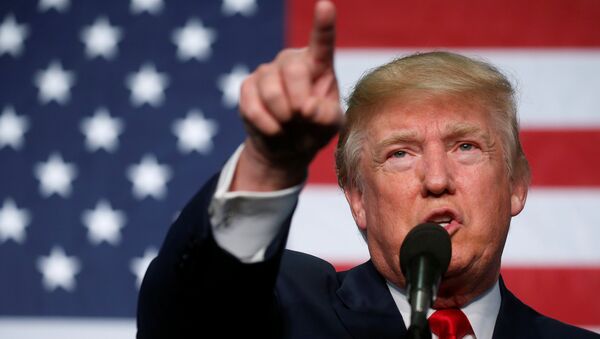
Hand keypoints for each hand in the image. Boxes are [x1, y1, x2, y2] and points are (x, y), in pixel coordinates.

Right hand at [232, 0, 341, 190]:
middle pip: (294, 71)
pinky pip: (253, 107)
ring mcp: (267, 72)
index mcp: (319, 64)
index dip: (323, 23)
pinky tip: (275, 130)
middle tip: (303, 118)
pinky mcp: (247, 87)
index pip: (322, 41)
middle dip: (299, 101)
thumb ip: (327, 116)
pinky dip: (267, 126)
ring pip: (271, 91)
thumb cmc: (314, 129)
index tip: (325, 5)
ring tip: (290, 126)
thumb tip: (306, 107)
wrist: (288, 147)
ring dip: (283, 118)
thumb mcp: (331, 126)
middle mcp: (291, 61)